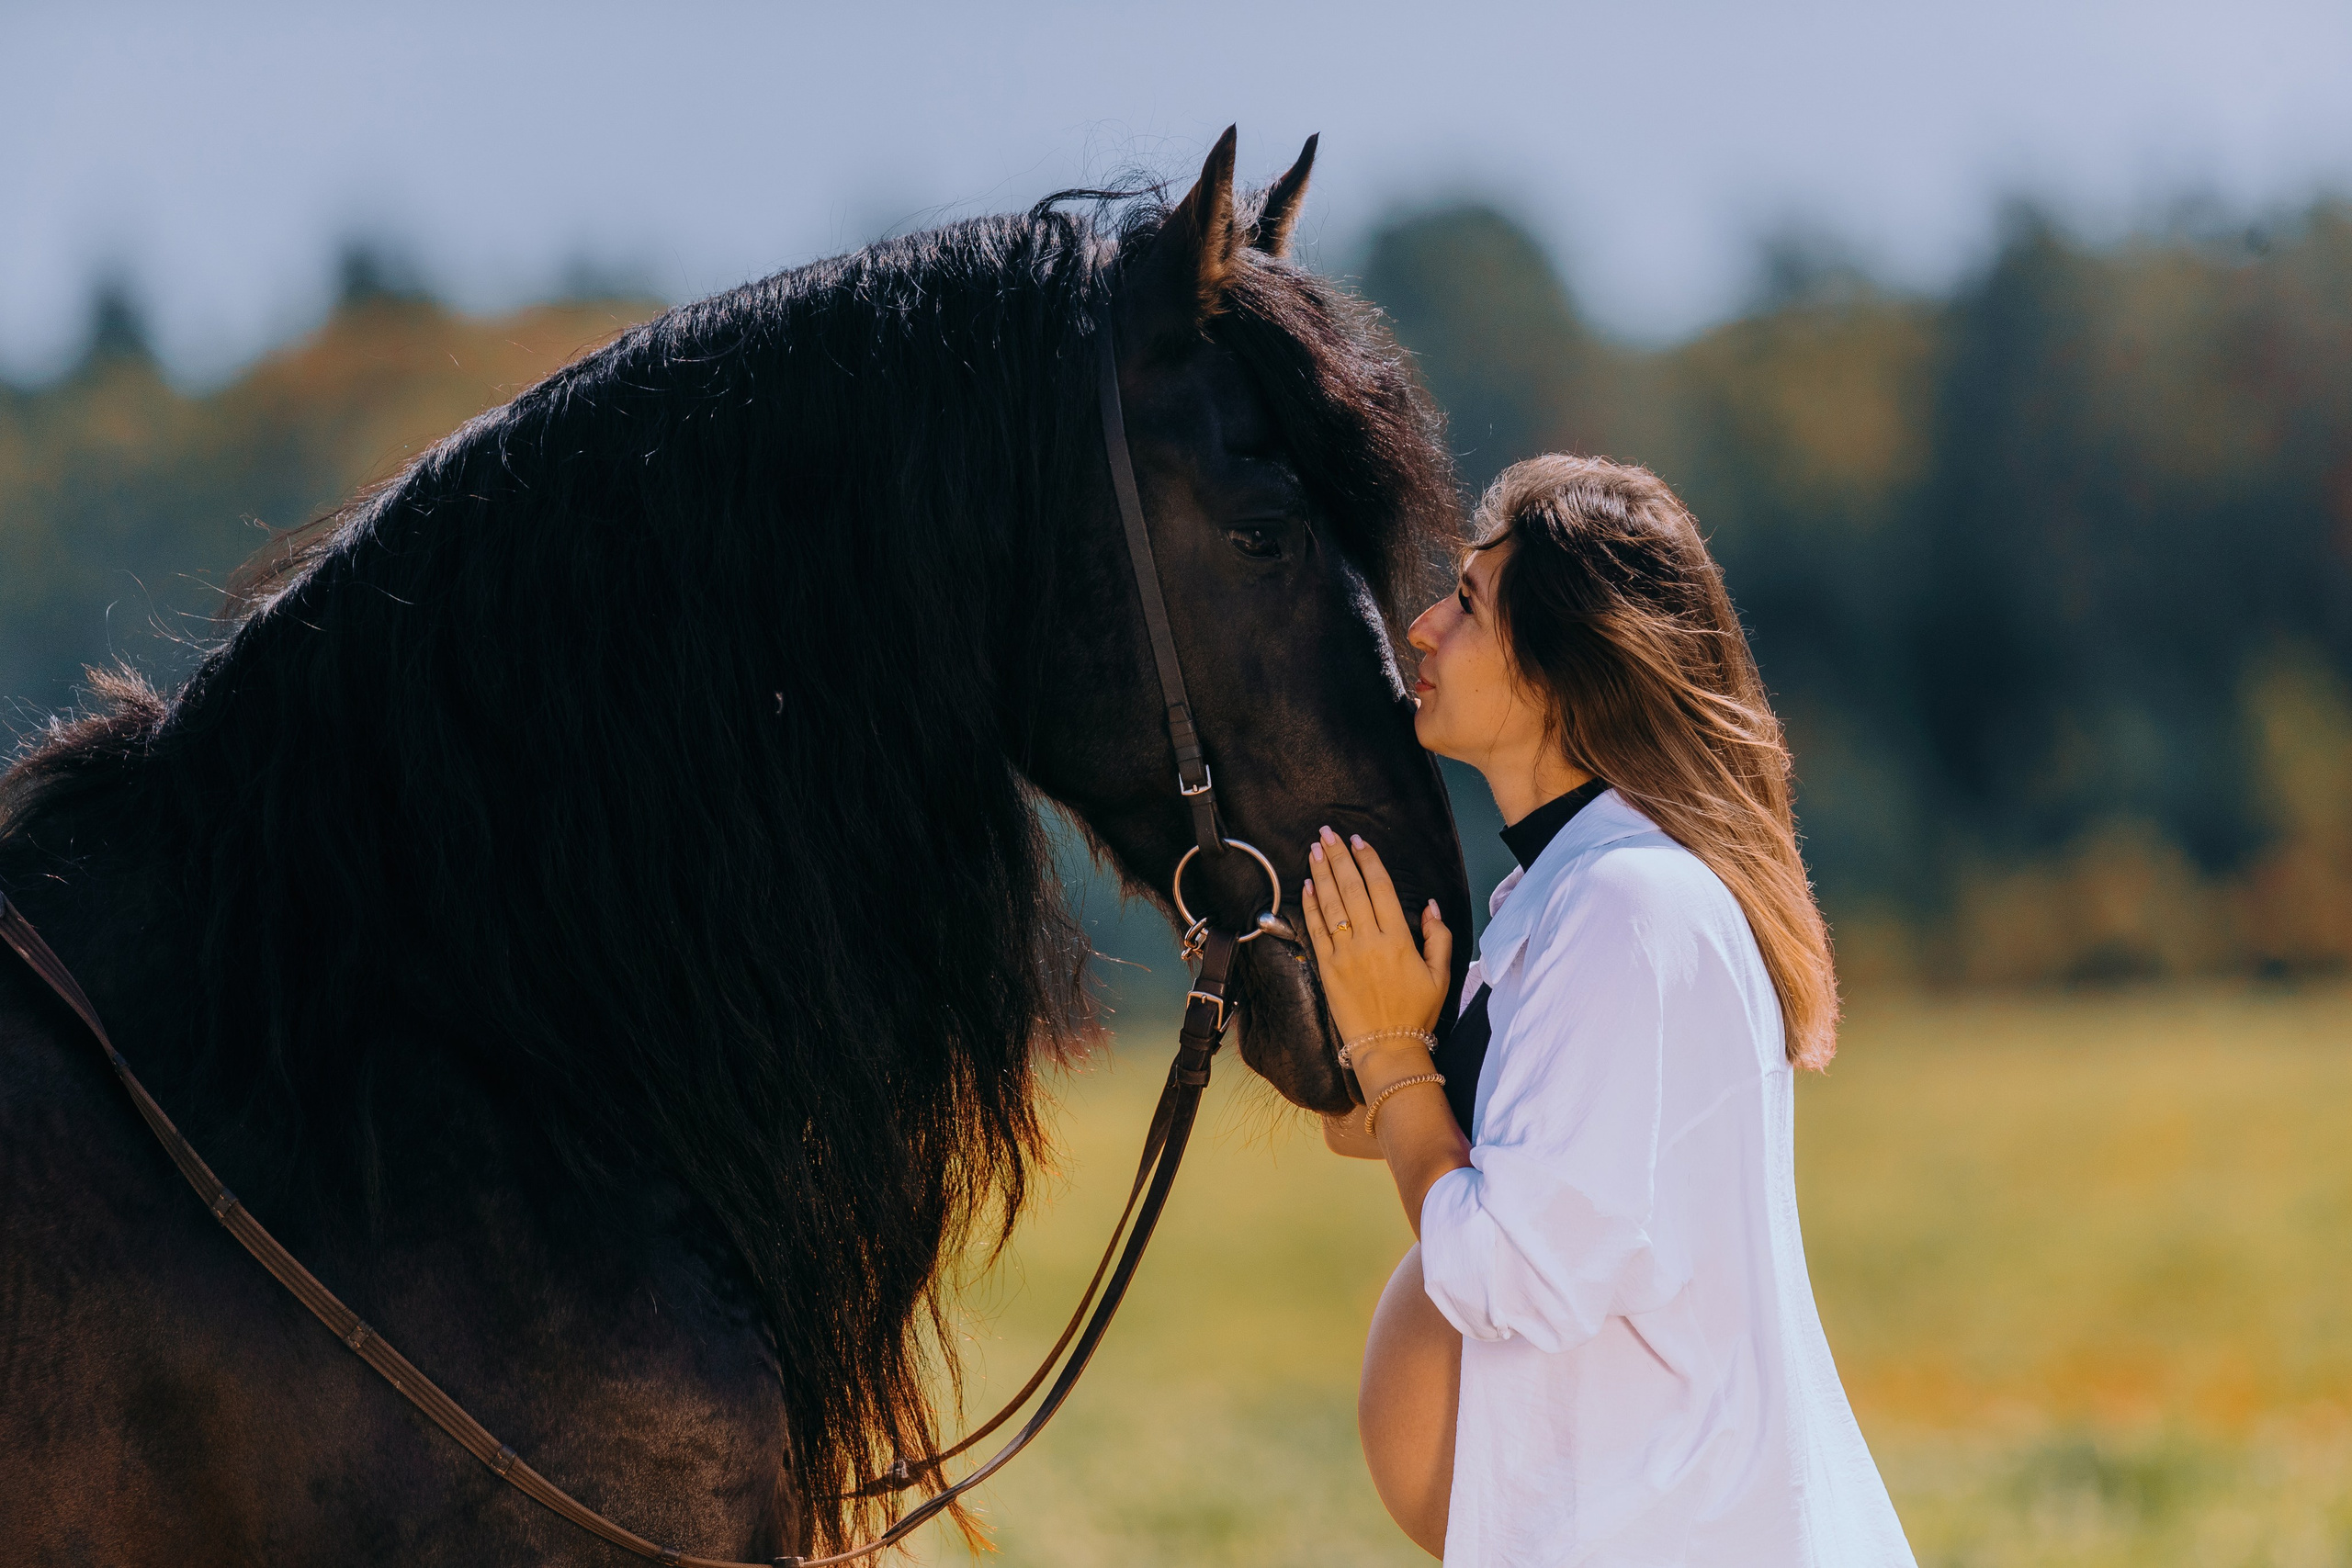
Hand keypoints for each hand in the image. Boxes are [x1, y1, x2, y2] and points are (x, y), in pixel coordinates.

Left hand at [1302, 826, 1451, 1082]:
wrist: (1387, 1047)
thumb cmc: (1417, 1012)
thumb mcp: (1441, 974)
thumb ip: (1438, 936)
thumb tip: (1430, 905)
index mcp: (1399, 939)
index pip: (1380, 888)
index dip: (1368, 861)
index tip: (1357, 841)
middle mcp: (1369, 942)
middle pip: (1351, 889)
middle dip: (1338, 857)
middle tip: (1327, 832)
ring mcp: (1345, 954)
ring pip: (1330, 904)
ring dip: (1321, 873)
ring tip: (1314, 849)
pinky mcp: (1327, 968)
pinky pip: (1316, 930)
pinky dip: (1310, 905)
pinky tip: (1306, 885)